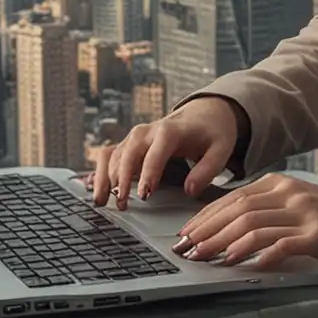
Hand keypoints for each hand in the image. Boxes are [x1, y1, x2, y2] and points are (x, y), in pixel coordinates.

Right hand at [88, 97, 238, 209]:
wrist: (203, 114)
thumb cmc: (212, 133)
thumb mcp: (221, 149)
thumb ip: (207, 170)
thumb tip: (189, 190)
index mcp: (171, 130)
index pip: (156, 152)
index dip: (148, 173)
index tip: (144, 194)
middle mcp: (149, 131)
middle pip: (129, 152)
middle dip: (123, 178)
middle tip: (122, 203)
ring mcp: (136, 137)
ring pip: (114, 155)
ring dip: (107, 179)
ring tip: (104, 202)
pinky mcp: (129, 144)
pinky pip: (109, 155)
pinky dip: (100, 171)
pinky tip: (96, 191)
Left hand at [173, 175, 317, 277]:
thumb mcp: (306, 212)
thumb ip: (275, 216)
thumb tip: (235, 235)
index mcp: (285, 185)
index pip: (233, 198)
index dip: (205, 216)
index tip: (186, 233)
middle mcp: (292, 193)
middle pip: (236, 209)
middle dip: (205, 230)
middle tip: (184, 249)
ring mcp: (306, 212)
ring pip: (251, 224)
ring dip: (221, 244)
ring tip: (203, 259)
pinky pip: (280, 243)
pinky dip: (256, 255)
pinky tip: (242, 267)